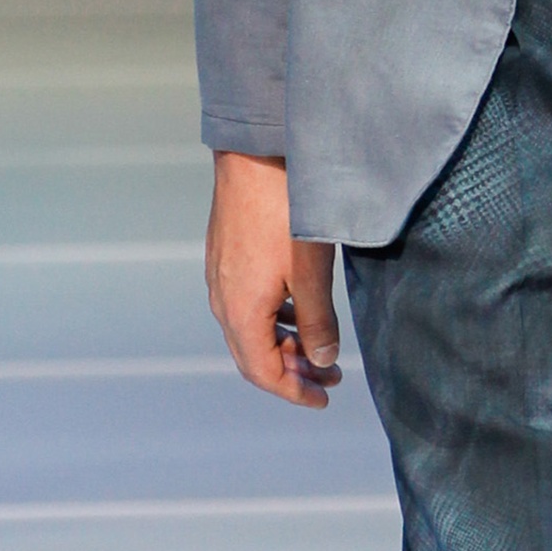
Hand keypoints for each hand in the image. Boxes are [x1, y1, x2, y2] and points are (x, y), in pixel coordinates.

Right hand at [205, 150, 342, 410]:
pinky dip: (274, 320)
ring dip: (284, 345)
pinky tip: (299, 310)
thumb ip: (318, 323)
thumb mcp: (312, 272)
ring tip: (320, 347)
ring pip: (249, 330)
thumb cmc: (285, 209)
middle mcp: (222, 299)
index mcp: (240, 312)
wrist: (254, 153)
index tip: (325, 397)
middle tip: (330, 377)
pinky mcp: (226, 255)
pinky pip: (246, 304)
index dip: (294, 391)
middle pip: (252, 356)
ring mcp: (220, 276)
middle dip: (291, 372)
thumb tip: (321, 361)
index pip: (263, 372)